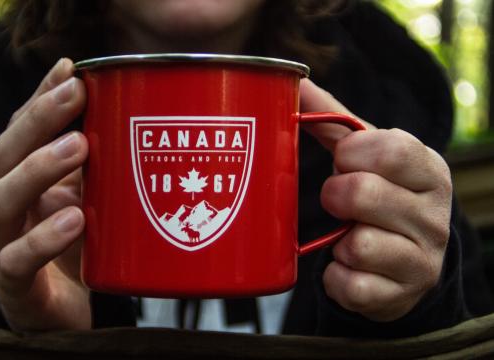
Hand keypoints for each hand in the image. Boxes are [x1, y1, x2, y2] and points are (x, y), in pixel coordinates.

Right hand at [0, 59, 90, 330]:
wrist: (63, 312)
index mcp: (11, 181)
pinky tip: (74, 220)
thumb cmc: (73, 246)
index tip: (72, 69)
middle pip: (4, 156)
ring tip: (79, 147)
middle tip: (76, 93)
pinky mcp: (12, 286)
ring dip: (39, 169)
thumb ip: (94, 163)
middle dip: (39, 120)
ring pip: (1, 201)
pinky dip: (45, 238)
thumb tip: (131, 115)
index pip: (18, 131)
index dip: (40, 98)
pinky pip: (19, 261)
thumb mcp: (84, 196)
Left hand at [301, 79, 451, 321]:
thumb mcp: (368, 156)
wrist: (406, 264)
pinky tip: (344, 267)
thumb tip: (294, 80)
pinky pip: (352, 286)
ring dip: (338, 241)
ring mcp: (423, 260)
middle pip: (364, 194)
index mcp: (429, 170)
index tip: (343, 160)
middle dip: (336, 196)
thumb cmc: (380, 197)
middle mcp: (434, 215)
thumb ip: (334, 120)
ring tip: (346, 236)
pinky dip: (336, 277)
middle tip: (336, 200)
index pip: (391, 149)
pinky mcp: (401, 297)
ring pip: (360, 245)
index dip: (352, 154)